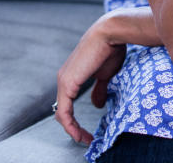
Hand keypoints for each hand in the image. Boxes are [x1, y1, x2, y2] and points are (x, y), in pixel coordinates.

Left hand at [55, 16, 126, 144]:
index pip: (68, 105)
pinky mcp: (67, 84)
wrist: (110, 33)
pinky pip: (64, 111)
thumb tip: (97, 105)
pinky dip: (70, 125)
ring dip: (72, 130)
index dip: (76, 120)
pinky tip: (79, 133)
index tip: (90, 132)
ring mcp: (64, 82)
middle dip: (74, 129)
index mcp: (72, 77)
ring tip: (85, 140)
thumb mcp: (106, 74)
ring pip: (62, 114)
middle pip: (63, 112)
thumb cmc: (110, 49)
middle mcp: (64, 80)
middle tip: (87, 140)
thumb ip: (100, 89)